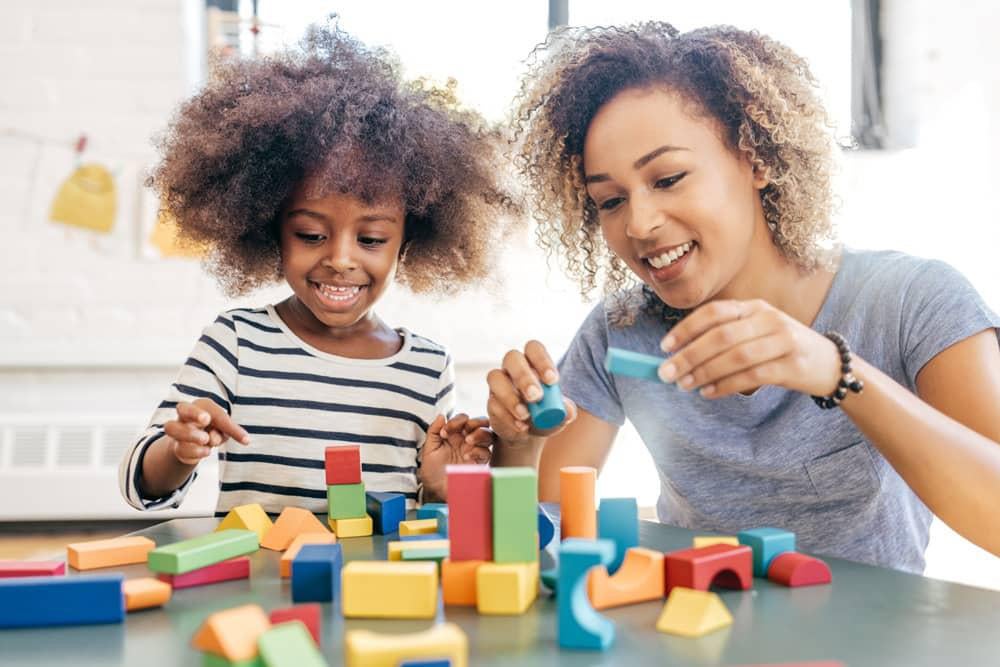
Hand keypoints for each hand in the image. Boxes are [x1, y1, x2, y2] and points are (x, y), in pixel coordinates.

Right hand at [164, 398, 249, 465]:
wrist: (196, 444)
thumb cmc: (214, 428)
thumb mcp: (225, 427)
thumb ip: (228, 430)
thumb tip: (224, 439)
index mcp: (200, 406)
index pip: (207, 406)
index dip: (217, 415)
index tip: (219, 422)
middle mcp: (186, 415)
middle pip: (182, 407)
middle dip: (194, 413)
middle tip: (206, 420)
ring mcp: (178, 431)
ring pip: (172, 427)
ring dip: (190, 434)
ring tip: (206, 440)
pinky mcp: (176, 447)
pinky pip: (180, 448)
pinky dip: (195, 451)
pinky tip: (206, 451)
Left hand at [419, 413, 494, 499]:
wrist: (436, 490)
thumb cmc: (432, 472)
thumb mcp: (428, 449)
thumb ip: (433, 430)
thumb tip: (441, 416)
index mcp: (454, 435)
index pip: (462, 419)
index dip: (456, 421)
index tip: (445, 432)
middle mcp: (466, 441)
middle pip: (480, 422)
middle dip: (475, 422)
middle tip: (466, 429)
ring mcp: (474, 451)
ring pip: (488, 434)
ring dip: (479, 434)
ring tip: (468, 441)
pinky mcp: (480, 463)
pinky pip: (487, 452)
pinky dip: (478, 451)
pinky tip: (467, 457)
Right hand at [486, 340, 577, 444]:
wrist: (530, 432)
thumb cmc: (547, 414)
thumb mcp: (560, 414)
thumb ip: (566, 411)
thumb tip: (568, 411)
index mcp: (533, 362)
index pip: (534, 348)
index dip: (542, 360)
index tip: (552, 381)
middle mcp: (513, 368)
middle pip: (512, 358)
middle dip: (523, 376)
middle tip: (535, 397)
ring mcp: (499, 383)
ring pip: (495, 377)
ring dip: (511, 397)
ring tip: (525, 415)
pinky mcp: (491, 402)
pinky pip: (493, 404)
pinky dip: (508, 417)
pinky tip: (521, 426)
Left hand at [657, 299, 840, 398]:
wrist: (829, 364)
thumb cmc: (780, 349)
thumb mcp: (756, 333)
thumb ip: (723, 339)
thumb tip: (678, 356)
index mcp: (754, 307)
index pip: (714, 312)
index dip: (686, 328)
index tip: (664, 347)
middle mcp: (769, 319)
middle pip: (721, 336)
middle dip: (689, 355)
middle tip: (667, 373)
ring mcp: (783, 340)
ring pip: (736, 356)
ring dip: (705, 372)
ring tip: (684, 385)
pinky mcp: (792, 365)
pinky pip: (752, 376)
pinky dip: (726, 385)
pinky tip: (708, 392)